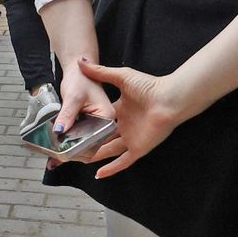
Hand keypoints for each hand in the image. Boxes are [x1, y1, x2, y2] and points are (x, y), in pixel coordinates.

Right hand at [76, 58, 189, 178]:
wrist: (169, 98)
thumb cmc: (149, 86)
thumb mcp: (120, 77)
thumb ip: (100, 73)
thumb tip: (81, 62)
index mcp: (119, 110)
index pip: (98, 119)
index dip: (85, 123)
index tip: (69, 127)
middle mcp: (123, 125)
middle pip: (100, 137)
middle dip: (86, 142)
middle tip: (68, 147)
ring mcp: (130, 138)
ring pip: (108, 150)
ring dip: (94, 156)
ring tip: (77, 161)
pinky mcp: (138, 148)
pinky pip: (123, 161)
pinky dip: (112, 168)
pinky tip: (99, 174)